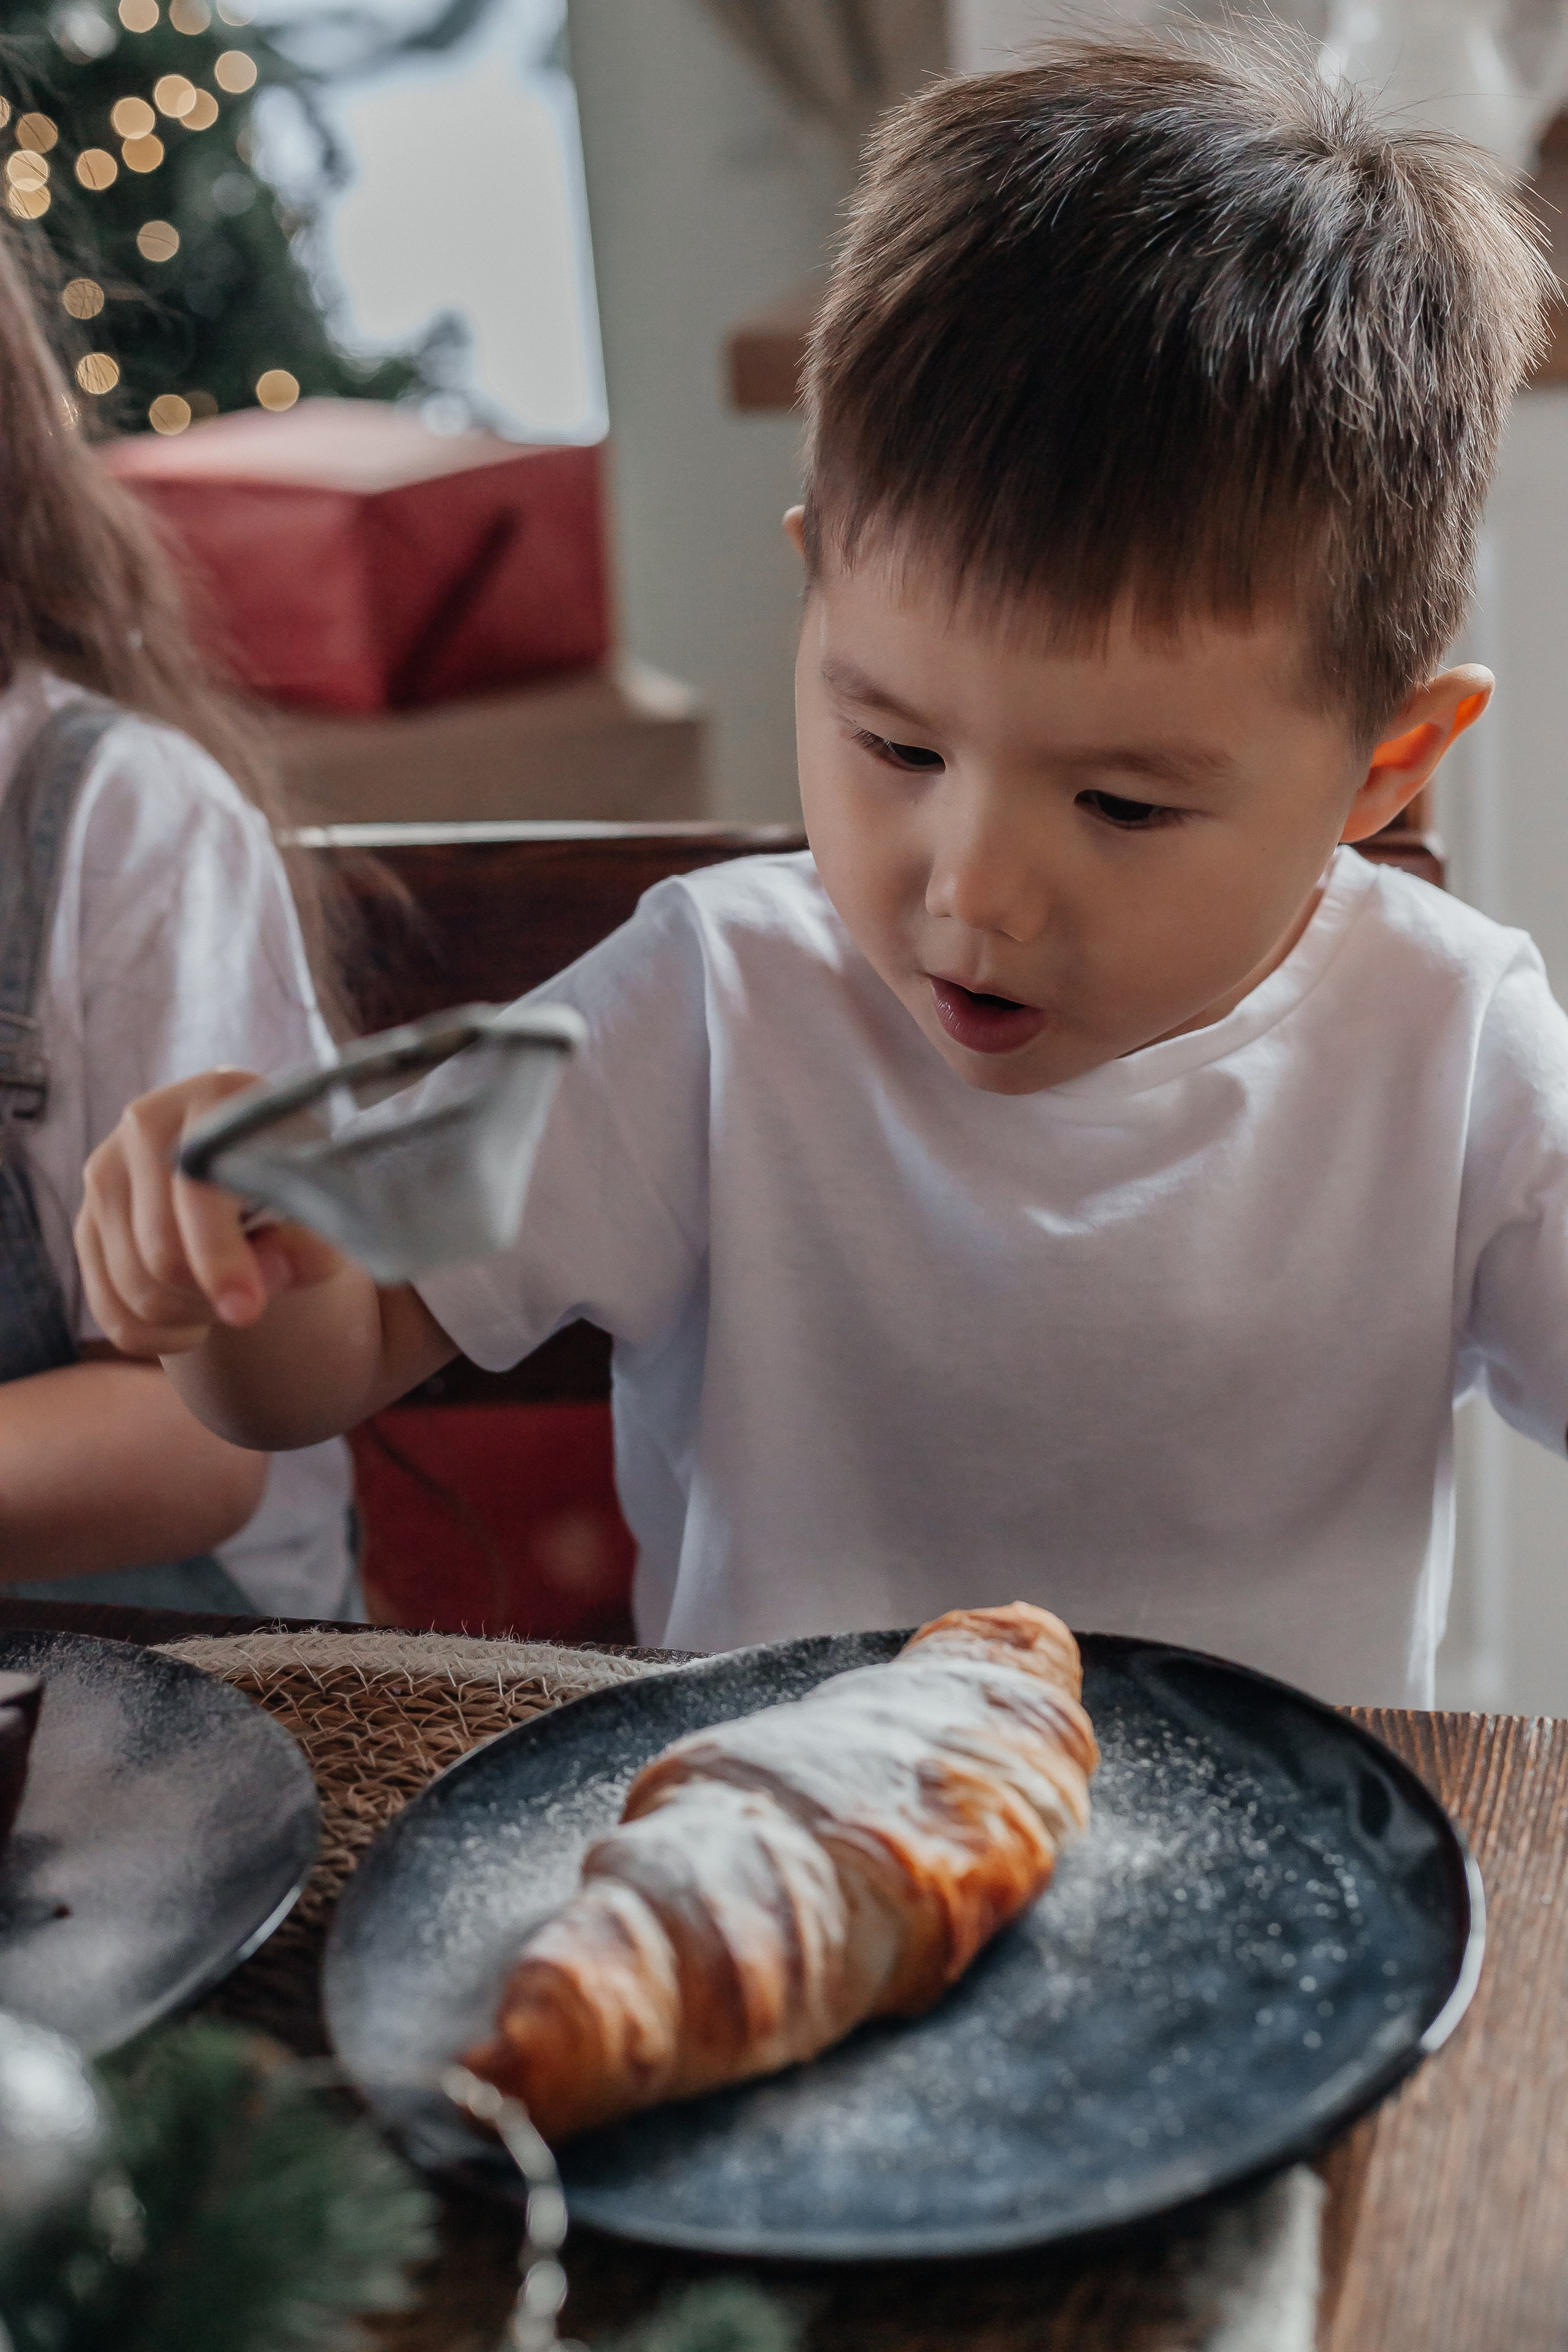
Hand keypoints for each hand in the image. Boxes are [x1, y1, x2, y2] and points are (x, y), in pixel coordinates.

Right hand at [76, 1070, 347, 1358]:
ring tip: (227, 1296)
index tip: (246, 1309)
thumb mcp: (321, 1198)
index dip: (221, 1258)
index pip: (198, 1192)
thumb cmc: (291, 1177)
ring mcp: (106, 1172)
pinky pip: (111, 1310)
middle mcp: (145, 1124)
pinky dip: (158, 1335)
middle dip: (214, 1295)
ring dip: (191, 1314)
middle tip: (254, 1297)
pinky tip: (195, 1319)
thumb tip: (274, 1271)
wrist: (246, 1166)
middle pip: (160, 1252)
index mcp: (213, 1099)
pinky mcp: (86, 1220)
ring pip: (134, 1287)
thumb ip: (314, 1235)